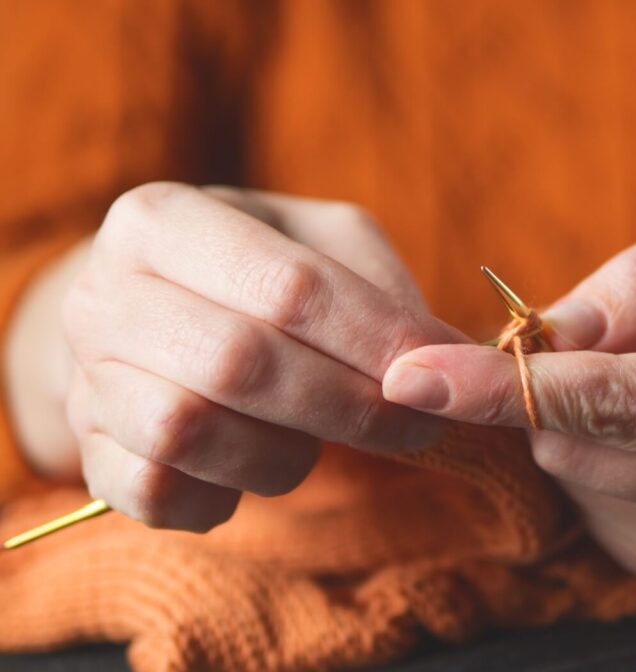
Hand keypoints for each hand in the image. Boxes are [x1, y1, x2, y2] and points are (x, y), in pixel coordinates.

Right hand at [56, 182, 462, 530]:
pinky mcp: (91, 454)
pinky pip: (161, 493)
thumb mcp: (323, 244)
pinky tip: (262, 463)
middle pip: (239, 363)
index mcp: (162, 220)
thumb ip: (383, 289)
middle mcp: (104, 296)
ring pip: (192, 434)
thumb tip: (449, 357)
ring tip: (322, 436)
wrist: (150, 315)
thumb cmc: (256, 273)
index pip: (287, 286)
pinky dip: (228, 493)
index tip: (442, 371)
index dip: (376, 339)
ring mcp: (86, 379)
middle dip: (349, 406)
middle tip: (417, 426)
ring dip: (285, 452)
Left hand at [382, 205, 635, 592]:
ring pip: (571, 473)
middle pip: (576, 442)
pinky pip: (590, 503)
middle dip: (542, 381)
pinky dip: (596, 454)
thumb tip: (555, 328)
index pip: (623, 402)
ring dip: (573, 416)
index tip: (412, 374)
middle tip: (590, 332)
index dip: (511, 385)